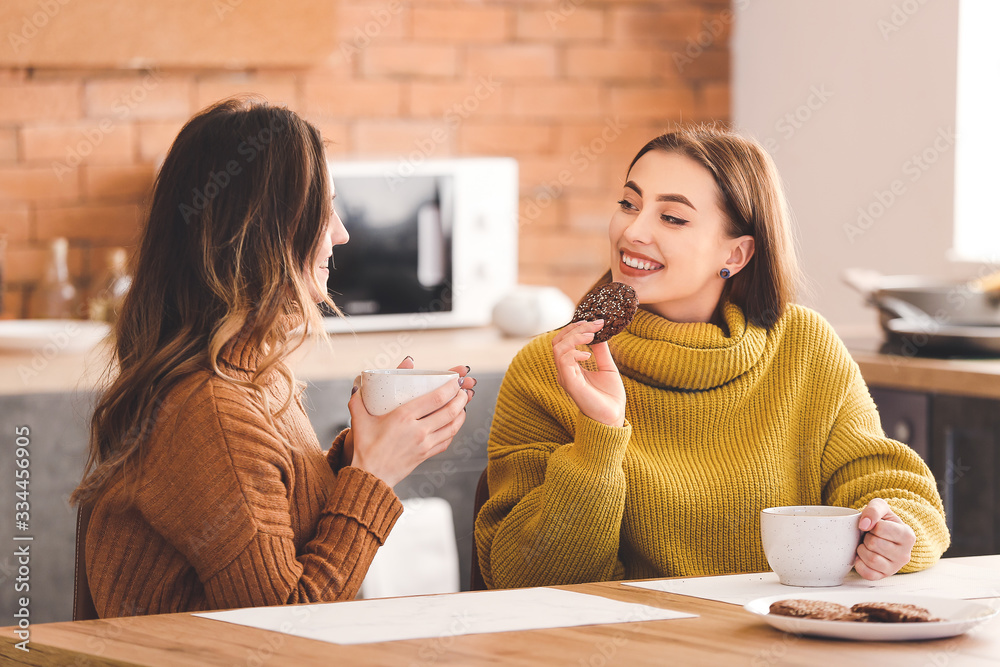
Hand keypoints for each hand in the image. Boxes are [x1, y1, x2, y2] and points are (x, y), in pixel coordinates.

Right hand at [346, 358, 475, 486]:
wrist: (370, 476)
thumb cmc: (365, 447)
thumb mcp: (359, 420)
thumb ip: (357, 400)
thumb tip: (357, 385)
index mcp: (404, 417)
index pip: (436, 399)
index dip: (450, 387)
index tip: (454, 380)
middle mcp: (418, 430)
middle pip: (449, 411)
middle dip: (461, 398)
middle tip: (464, 390)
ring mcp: (425, 444)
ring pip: (452, 426)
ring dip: (461, 413)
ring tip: (463, 404)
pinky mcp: (426, 455)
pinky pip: (447, 440)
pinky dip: (454, 430)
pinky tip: (453, 423)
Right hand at [552, 319, 625, 426]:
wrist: (613, 417)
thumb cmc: (610, 396)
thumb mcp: (607, 367)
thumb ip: (601, 351)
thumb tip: (599, 333)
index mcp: (571, 367)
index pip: (563, 341)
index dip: (577, 328)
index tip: (595, 322)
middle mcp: (565, 371)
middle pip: (558, 341)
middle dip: (575, 328)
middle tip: (595, 325)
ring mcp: (566, 377)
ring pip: (558, 348)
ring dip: (575, 337)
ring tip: (592, 336)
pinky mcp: (570, 384)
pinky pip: (563, 360)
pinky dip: (575, 351)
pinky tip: (588, 355)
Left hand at [854, 498, 915, 579]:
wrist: (883, 535)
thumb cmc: (882, 521)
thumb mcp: (880, 507)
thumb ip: (874, 509)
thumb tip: (864, 524)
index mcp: (908, 535)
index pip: (880, 528)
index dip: (872, 525)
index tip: (875, 526)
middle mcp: (905, 554)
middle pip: (874, 544)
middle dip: (866, 538)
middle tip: (870, 536)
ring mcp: (895, 567)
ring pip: (871, 559)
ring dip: (862, 550)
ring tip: (867, 546)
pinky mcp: (884, 576)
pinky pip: (867, 573)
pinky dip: (859, 564)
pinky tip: (863, 557)